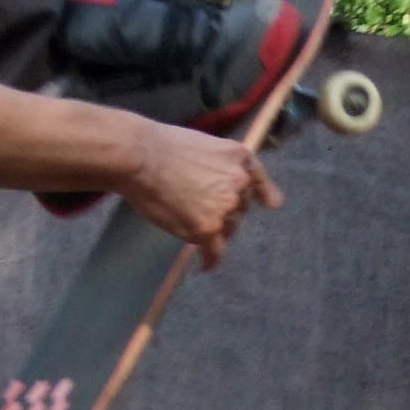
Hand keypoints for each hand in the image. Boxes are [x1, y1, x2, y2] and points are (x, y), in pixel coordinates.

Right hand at [121, 124, 280, 266]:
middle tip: (199, 209)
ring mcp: (225, 208)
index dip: (263, 194)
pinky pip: (215, 251)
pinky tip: (205, 266)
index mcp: (240, 158)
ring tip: (192, 229)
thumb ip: (221, 164)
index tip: (269, 204)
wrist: (139, 157)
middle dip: (225, 210)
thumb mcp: (204, 143)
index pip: (258, 182)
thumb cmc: (161, 145)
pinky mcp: (207, 228)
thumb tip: (230, 189)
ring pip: (227, 229)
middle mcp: (239, 184)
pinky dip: (210, 260)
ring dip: (215, 232)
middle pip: (239, 208)